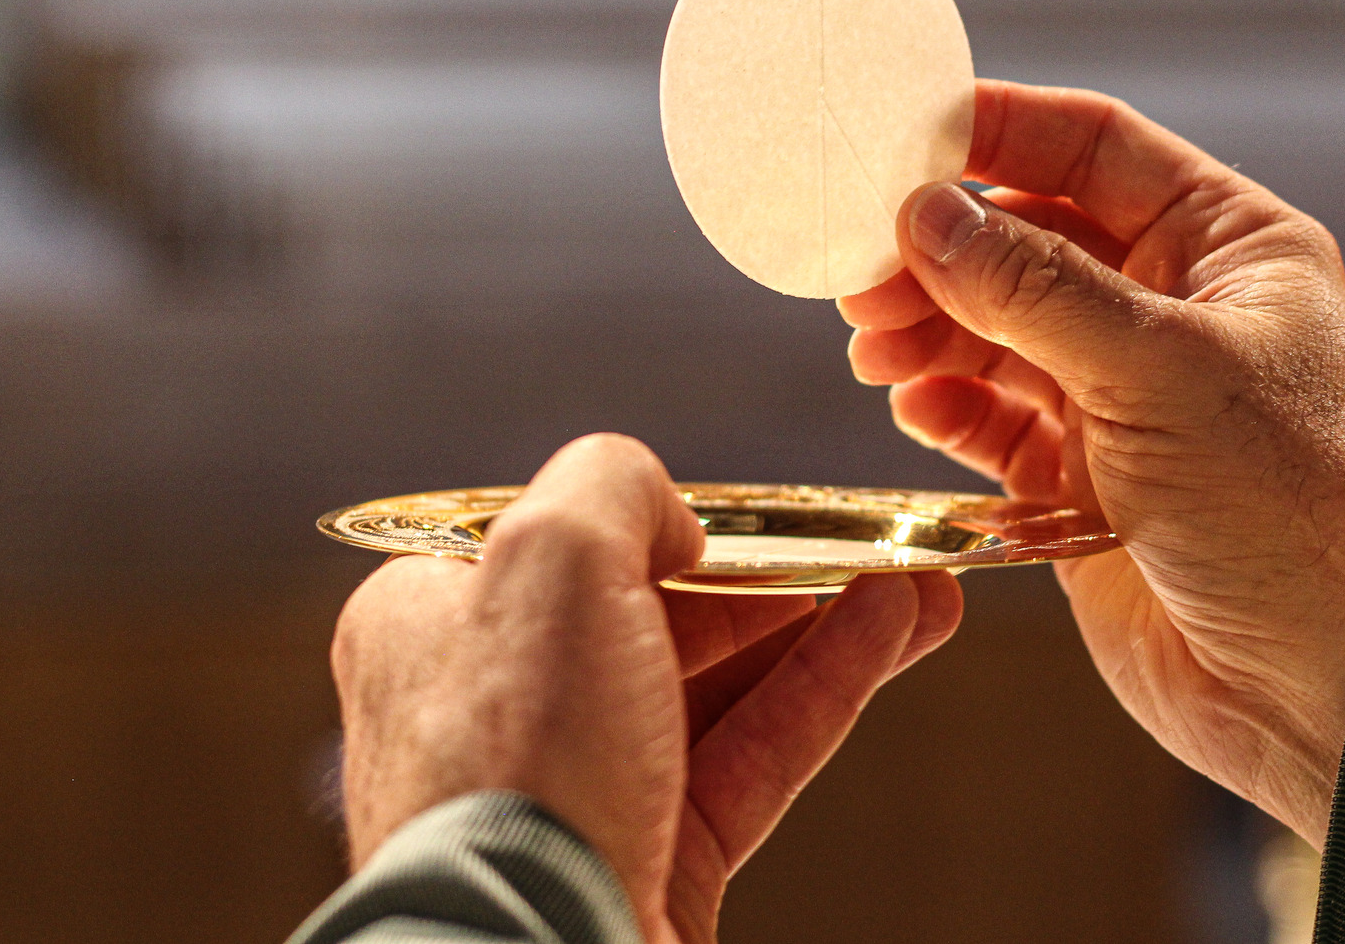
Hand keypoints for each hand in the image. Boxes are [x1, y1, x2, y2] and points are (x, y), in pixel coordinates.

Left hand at [332, 434, 961, 941]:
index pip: (551, 544)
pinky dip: (823, 688)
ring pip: (717, 684)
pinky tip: (895, 629)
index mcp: (430, 625)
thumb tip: (675, 524)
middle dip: (765, 572)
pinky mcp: (652, 860)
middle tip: (855, 538)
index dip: (649, 518)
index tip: (737, 506)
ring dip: (819, 624)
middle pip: (650, 614)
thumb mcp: (551, 554)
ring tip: (914, 578)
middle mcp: (494, 707)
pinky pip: (751, 754)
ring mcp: (577, 790)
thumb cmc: (514, 757)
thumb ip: (614, 484)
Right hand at [840, 80, 1344, 846]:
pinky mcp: (1084, 477)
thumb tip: (927, 215)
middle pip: (1028, 241)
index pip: (1095, 150)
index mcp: (1228, 248)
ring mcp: (1126, 395)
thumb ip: (1036, 289)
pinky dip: (947, 406)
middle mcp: (1174, 309)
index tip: (901, 135)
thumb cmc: (1294, 515)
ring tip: (875, 349)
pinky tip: (914, 407)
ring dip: (932, 330)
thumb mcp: (1164, 375)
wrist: (1326, 692)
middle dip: (943, 252)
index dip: (998, 130)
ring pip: (999, 330)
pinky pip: (994, 418)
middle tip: (865, 277)